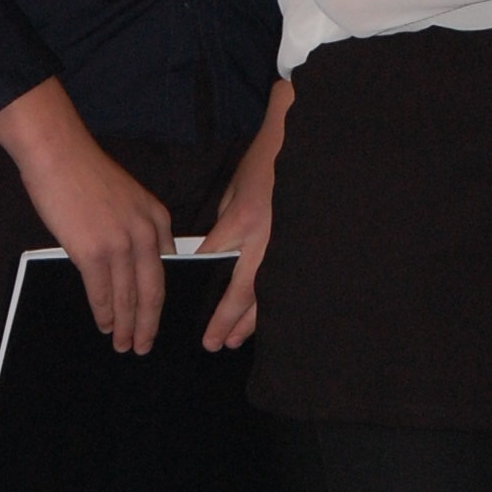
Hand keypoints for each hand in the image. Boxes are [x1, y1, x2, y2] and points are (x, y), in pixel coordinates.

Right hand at [0, 77, 171, 352]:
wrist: (58, 153)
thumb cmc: (84, 173)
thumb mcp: (127, 198)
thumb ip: (135, 228)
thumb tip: (129, 264)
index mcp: (157, 219)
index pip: (166, 270)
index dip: (160, 300)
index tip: (155, 318)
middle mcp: (145, 234)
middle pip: (153, 291)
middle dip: (148, 324)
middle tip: (143, 346)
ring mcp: (120, 245)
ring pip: (128, 298)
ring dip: (125, 325)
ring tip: (122, 345)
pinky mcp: (93, 251)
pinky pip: (101, 293)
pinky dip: (103, 313)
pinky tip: (102, 325)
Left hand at [199, 80, 292, 350]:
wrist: (303, 147)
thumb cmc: (266, 164)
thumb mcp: (235, 191)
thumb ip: (225, 225)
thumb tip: (217, 251)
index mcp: (242, 222)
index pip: (214, 261)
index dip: (201, 281)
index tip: (188, 299)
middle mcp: (265, 242)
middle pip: (242, 292)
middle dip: (226, 321)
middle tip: (212, 344)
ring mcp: (286, 248)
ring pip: (266, 296)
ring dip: (249, 322)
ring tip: (233, 341)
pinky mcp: (300, 250)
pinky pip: (283, 285)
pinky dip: (271, 306)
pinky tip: (263, 321)